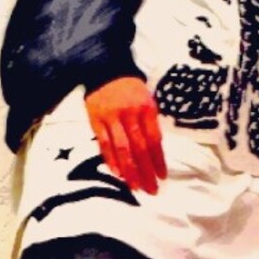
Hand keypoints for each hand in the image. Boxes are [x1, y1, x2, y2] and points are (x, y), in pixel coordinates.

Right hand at [84, 77, 166, 194]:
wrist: (105, 69)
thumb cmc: (131, 89)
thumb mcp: (147, 101)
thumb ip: (150, 124)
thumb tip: (155, 152)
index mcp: (146, 109)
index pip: (154, 140)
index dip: (158, 160)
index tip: (162, 177)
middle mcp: (130, 114)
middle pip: (139, 148)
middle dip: (146, 171)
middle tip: (151, 190)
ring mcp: (112, 118)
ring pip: (122, 149)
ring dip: (129, 170)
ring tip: (135, 187)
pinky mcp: (96, 120)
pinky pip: (104, 143)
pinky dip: (111, 159)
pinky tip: (117, 173)